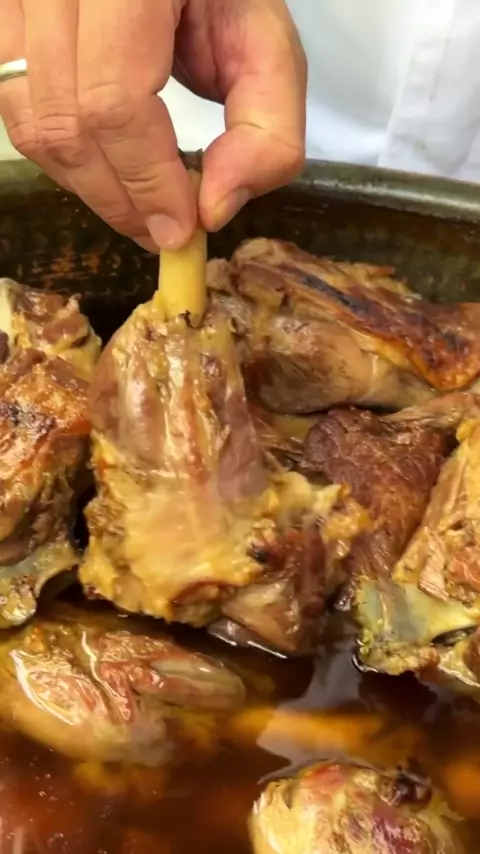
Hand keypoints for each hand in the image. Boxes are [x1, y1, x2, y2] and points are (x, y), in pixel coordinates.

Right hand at [0, 0, 306, 250]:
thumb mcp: (266, 48)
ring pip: (33, 125)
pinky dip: (62, 159)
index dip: (147, 180)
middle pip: (68, 123)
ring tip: (138, 207)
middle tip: (162, 231)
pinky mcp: (6, 22)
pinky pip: (15, 110)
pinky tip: (105, 168)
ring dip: (88, 186)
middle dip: (118, 198)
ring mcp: (20, 0)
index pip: (115, 102)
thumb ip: (266, 129)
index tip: (180, 228)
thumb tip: (213, 212)